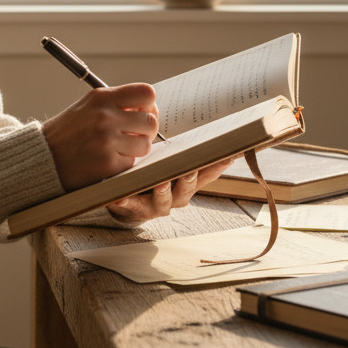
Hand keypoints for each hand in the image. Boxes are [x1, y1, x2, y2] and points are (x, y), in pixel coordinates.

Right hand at [41, 83, 158, 190]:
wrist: (42, 157)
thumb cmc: (68, 132)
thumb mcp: (88, 106)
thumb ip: (116, 103)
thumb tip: (150, 108)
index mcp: (102, 98)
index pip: (146, 93)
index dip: (149, 105)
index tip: (142, 113)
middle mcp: (105, 117)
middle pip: (150, 121)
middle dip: (146, 131)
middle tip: (135, 136)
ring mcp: (106, 141)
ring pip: (145, 145)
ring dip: (137, 150)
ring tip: (120, 149)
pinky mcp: (106, 164)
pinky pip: (131, 163)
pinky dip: (123, 164)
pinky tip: (108, 161)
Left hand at [105, 156, 235, 224]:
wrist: (133, 203)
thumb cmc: (159, 177)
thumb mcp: (178, 166)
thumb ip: (197, 156)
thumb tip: (223, 139)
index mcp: (188, 185)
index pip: (206, 176)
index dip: (216, 167)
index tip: (227, 156)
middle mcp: (176, 198)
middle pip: (186, 190)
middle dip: (188, 179)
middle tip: (190, 169)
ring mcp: (156, 205)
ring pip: (163, 200)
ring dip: (162, 191)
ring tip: (160, 183)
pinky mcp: (134, 208)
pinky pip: (129, 205)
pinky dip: (125, 201)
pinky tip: (120, 196)